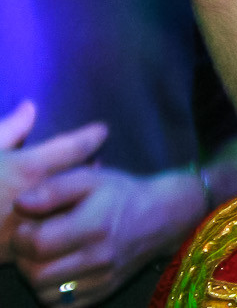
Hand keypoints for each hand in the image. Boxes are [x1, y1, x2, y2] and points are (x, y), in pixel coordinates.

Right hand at [0, 104, 107, 264]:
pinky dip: (51, 226)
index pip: (71, 148)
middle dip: (89, 174)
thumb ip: (7, 129)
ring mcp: (22, 229)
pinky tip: (52, 221)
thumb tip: (30, 107)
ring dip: (75, 202)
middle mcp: (31, 199)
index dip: (89, 137)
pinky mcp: (9, 254)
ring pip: (65, 214)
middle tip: (97, 164)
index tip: (101, 131)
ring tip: (80, 194)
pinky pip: (41, 240)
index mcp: (24, 169)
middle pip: (79, 184)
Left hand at [11, 166, 204, 306]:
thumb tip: (21, 204)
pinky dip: (52, 291)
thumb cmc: (121, 194)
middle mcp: (99, 258)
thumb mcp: (90, 179)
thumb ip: (53, 189)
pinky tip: (59, 271)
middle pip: (38, 274)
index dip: (22, 236)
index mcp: (95, 226)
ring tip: (44, 256)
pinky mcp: (103, 292)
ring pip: (46, 293)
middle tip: (31, 242)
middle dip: (25, 259)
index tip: (27, 225)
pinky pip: (62, 305)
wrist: (161, 217)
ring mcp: (102, 279)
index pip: (38, 244)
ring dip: (36, 276)